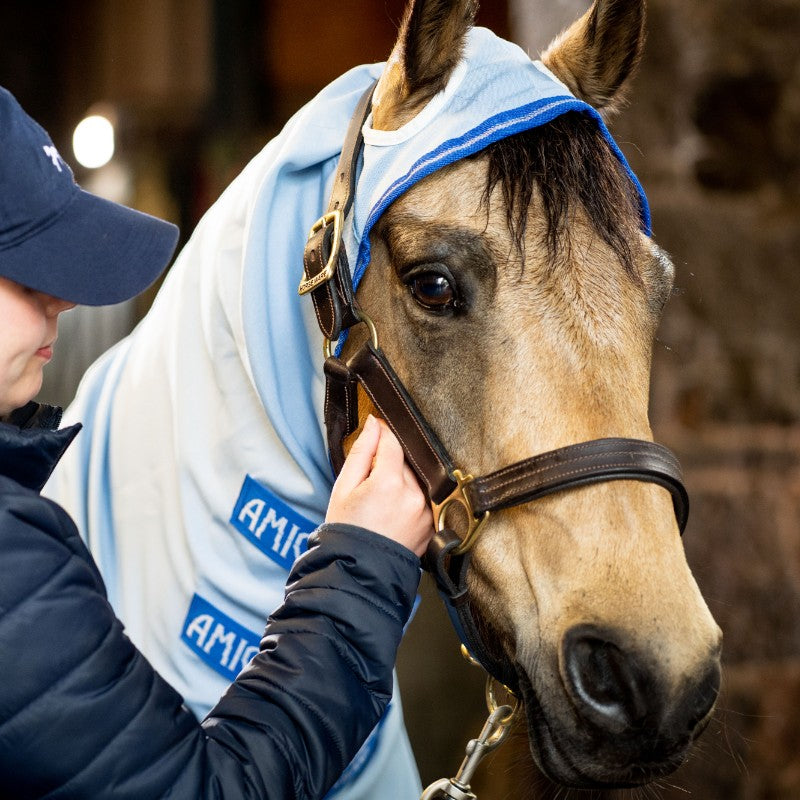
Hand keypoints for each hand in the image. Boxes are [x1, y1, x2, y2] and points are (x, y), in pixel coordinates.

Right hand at [326, 415, 434, 556]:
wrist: (358, 570)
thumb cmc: (347, 531)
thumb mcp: (344, 487)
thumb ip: (361, 452)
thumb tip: (374, 425)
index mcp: (389, 483)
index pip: (393, 443)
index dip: (383, 434)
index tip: (376, 431)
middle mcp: (413, 496)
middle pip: (406, 461)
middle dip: (389, 463)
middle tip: (370, 481)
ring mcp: (426, 511)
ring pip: (416, 479)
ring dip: (402, 480)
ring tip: (381, 500)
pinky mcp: (432, 523)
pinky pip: (424, 498)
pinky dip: (411, 498)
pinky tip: (393, 511)